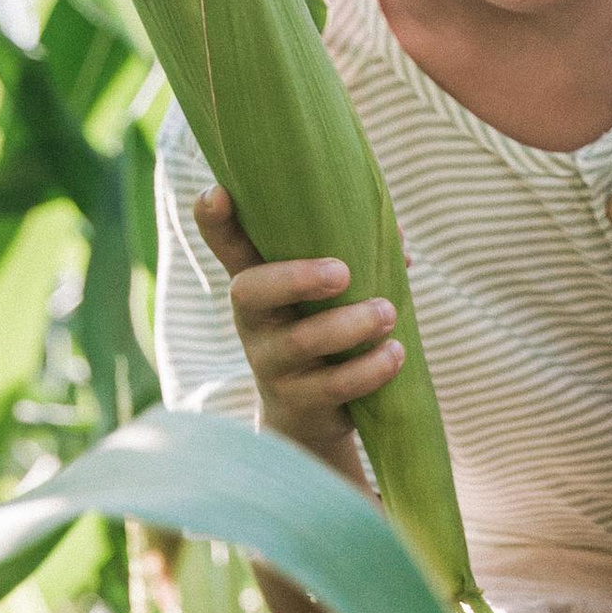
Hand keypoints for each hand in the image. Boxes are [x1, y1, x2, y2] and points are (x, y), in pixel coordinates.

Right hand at [196, 183, 401, 477]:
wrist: (313, 417)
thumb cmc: (327, 333)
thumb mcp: (330, 295)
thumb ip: (356, 259)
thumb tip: (397, 239)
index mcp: (259, 281)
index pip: (225, 244)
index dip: (214, 220)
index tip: (218, 194)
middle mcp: (253, 321)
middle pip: (249, 291)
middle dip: (296, 277)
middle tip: (343, 272)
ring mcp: (270, 364)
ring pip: (302, 341)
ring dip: (351, 324)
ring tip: (388, 312)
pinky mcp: (298, 402)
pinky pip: (334, 385)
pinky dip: (371, 368)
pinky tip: (395, 353)